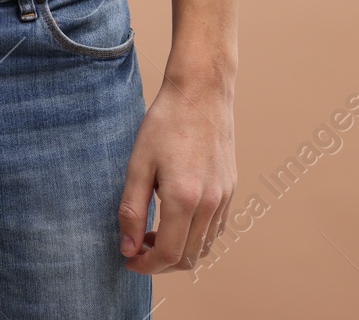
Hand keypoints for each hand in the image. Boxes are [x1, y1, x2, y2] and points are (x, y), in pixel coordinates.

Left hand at [117, 78, 235, 274]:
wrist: (202, 93)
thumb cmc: (166, 123)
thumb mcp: (138, 164)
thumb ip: (132, 209)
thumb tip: (128, 247)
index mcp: (184, 198)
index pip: (167, 254)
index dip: (145, 265)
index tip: (128, 260)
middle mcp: (210, 204)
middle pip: (188, 258)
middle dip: (160, 263)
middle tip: (137, 248)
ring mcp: (224, 198)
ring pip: (204, 247)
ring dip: (178, 252)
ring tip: (153, 234)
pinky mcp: (230, 190)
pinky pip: (215, 229)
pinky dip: (196, 237)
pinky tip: (176, 220)